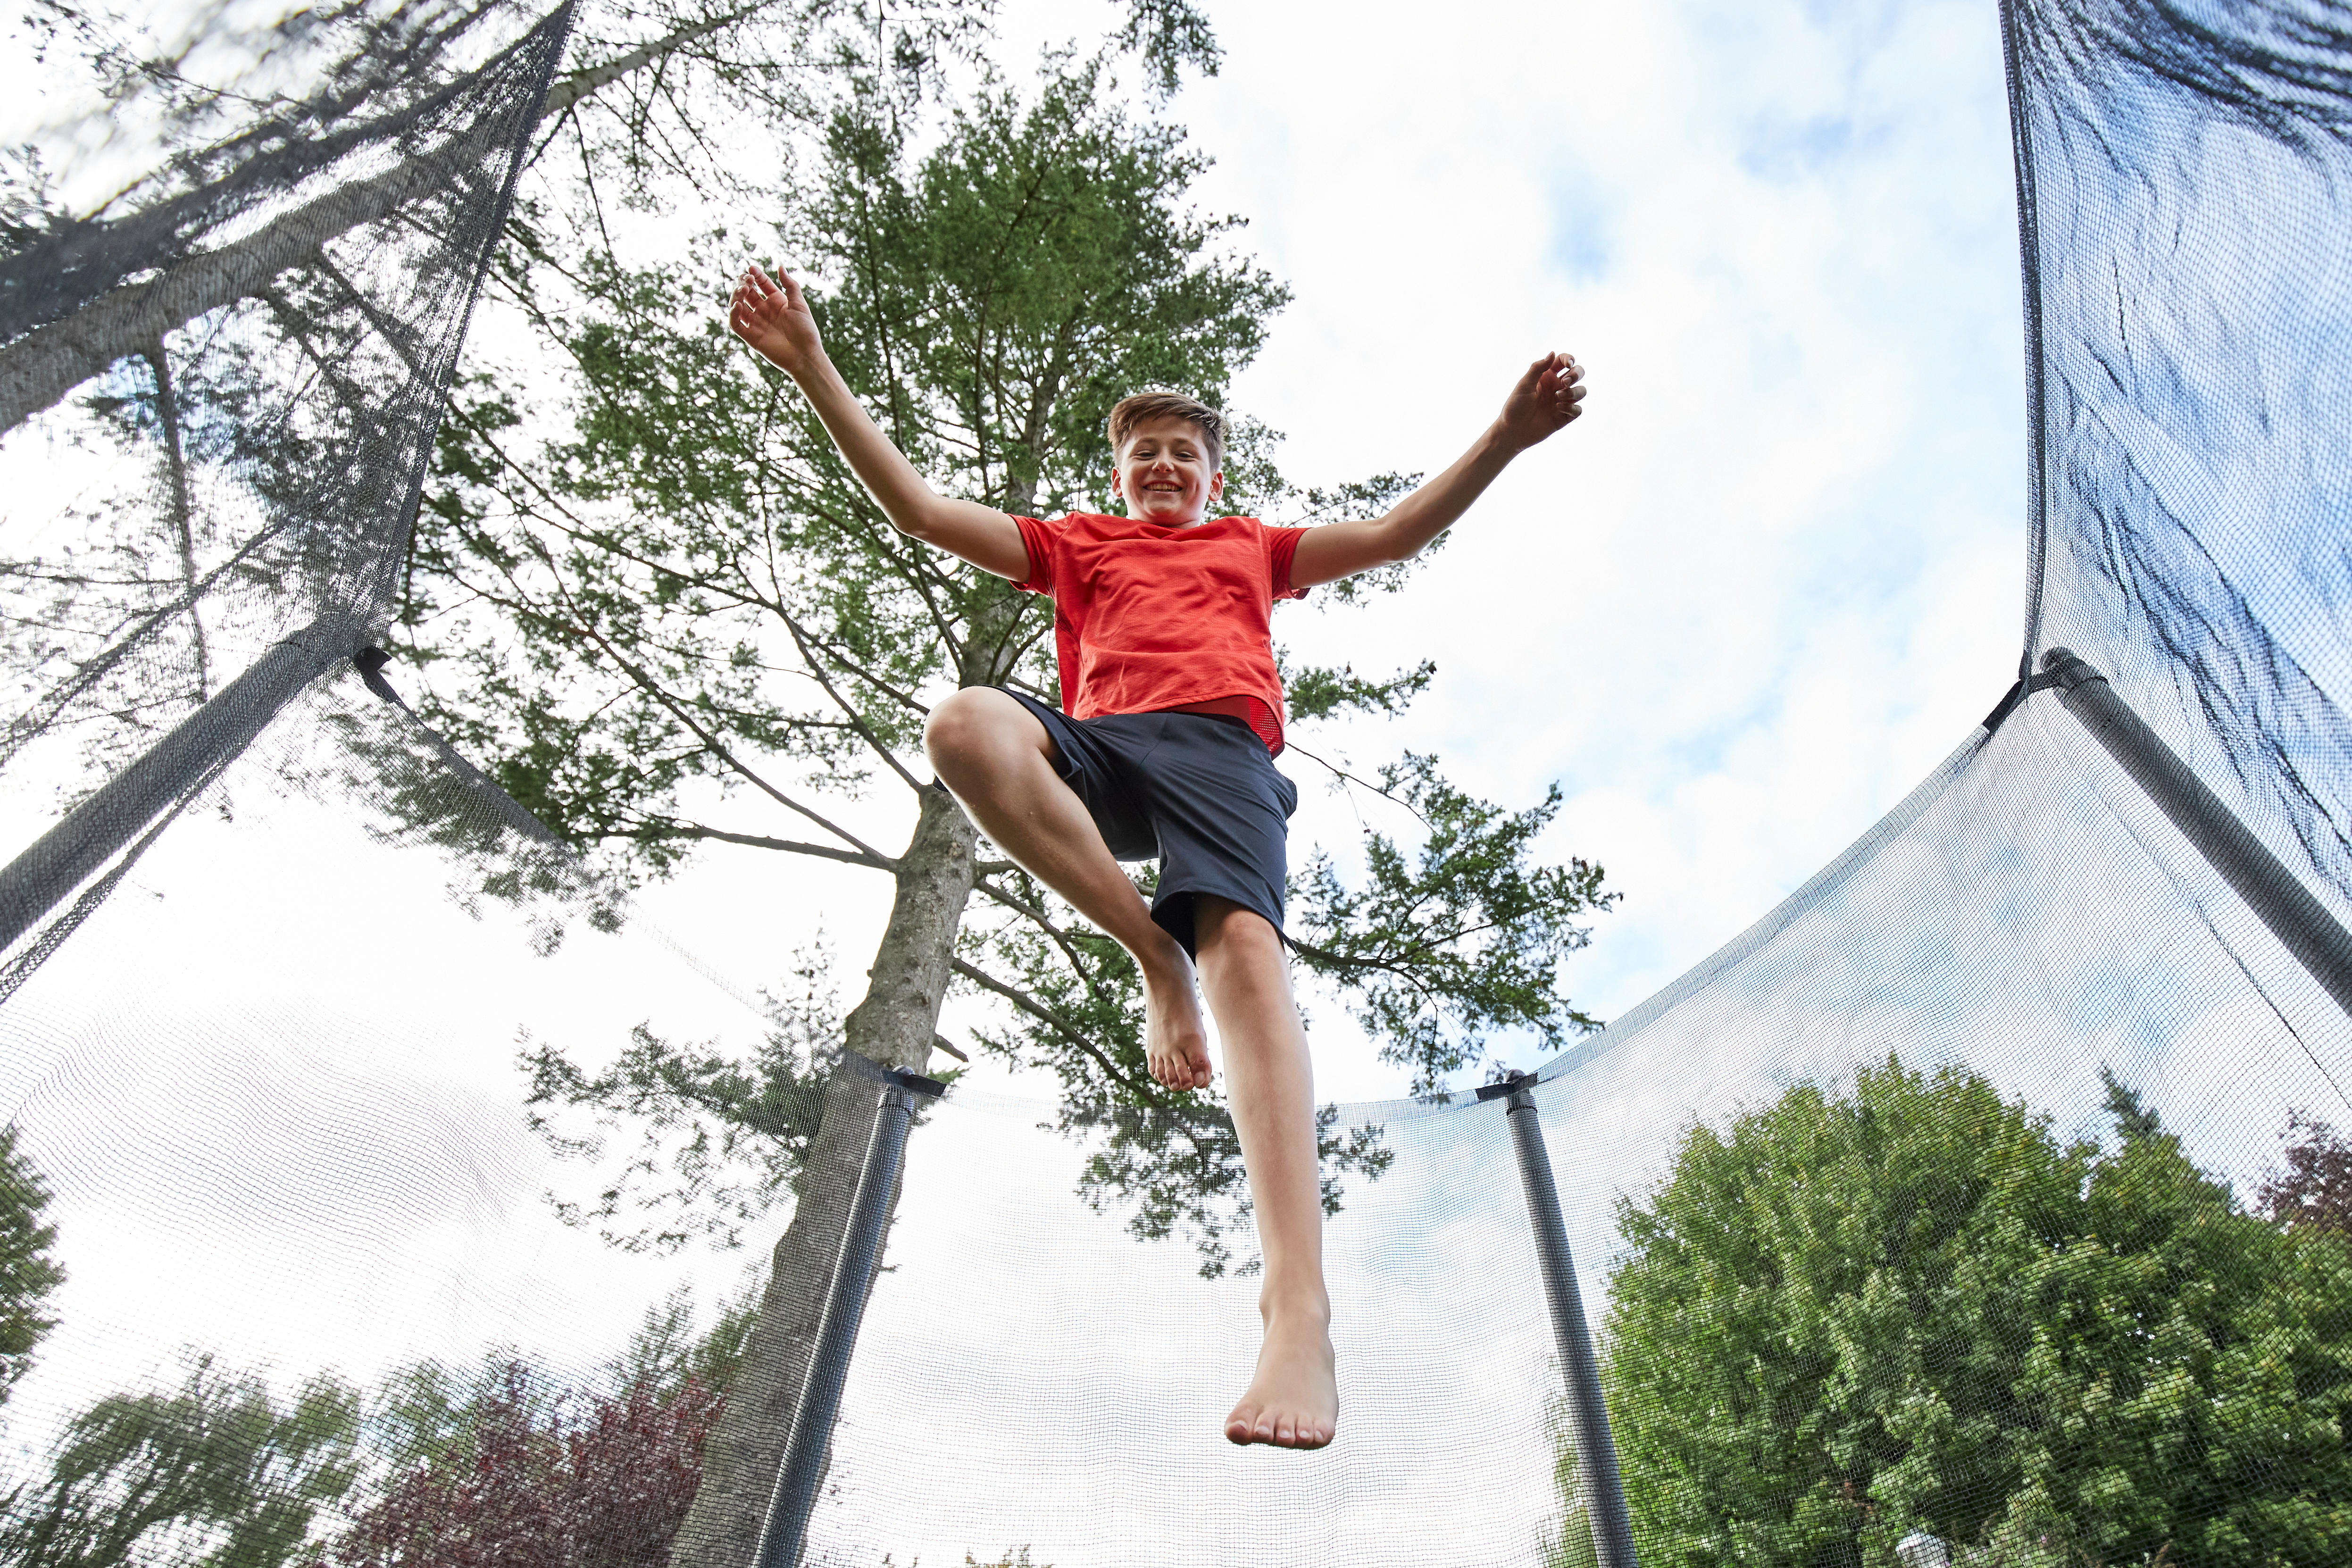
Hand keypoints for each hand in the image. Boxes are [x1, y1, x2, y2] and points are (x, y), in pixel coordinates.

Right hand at [729, 263, 822, 377]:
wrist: (805, 356)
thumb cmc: (806, 331)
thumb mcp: (799, 304)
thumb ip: (790, 285)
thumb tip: (780, 266)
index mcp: (776, 301)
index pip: (761, 283)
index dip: (755, 275)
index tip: (751, 269)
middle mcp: (764, 311)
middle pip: (747, 293)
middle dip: (743, 283)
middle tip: (747, 280)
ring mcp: (756, 323)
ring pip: (738, 306)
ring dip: (736, 296)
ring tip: (743, 291)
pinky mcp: (750, 336)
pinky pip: (735, 324)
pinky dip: (733, 314)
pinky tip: (738, 306)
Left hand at [1494, 350, 1586, 450]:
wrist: (1512, 431)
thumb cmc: (1515, 407)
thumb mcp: (1524, 385)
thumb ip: (1537, 368)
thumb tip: (1552, 353)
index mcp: (1547, 376)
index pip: (1564, 361)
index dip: (1569, 359)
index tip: (1568, 365)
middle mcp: (1556, 387)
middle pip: (1578, 373)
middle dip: (1576, 374)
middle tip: (1564, 383)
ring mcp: (1562, 402)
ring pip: (1581, 391)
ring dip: (1573, 392)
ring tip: (1557, 398)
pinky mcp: (1564, 417)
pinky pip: (1578, 409)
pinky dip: (1572, 408)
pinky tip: (1559, 409)